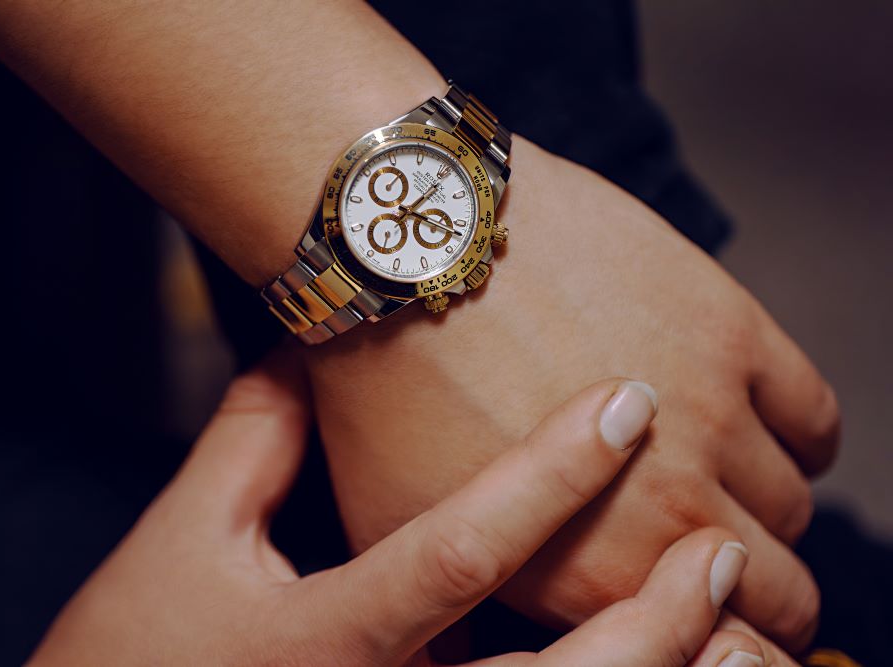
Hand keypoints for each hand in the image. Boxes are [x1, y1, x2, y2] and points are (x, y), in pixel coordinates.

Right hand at [28, 359, 770, 665]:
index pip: (462, 551)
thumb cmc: (128, 651)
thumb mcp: (184, 534)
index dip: (550, 475)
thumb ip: (254, 438)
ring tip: (741, 644)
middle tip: (725, 552)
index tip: (625, 407)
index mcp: (328, 639)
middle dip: (652, 622)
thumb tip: (307, 351)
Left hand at [306, 137, 840, 652]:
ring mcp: (708, 413)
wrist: (408, 253)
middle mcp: (668, 508)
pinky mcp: (728, 330)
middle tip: (734, 569)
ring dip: (770, 512)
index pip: (715, 651)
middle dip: (764, 594)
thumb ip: (460, 600)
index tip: (714, 621)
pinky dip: (802, 440)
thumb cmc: (387, 385)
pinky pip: (815, 415)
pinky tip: (761, 431)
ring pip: (793, 504)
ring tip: (728, 489)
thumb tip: (476, 643)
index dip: (723, 645)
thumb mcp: (394, 529)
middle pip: (781, 591)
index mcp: (591, 573)